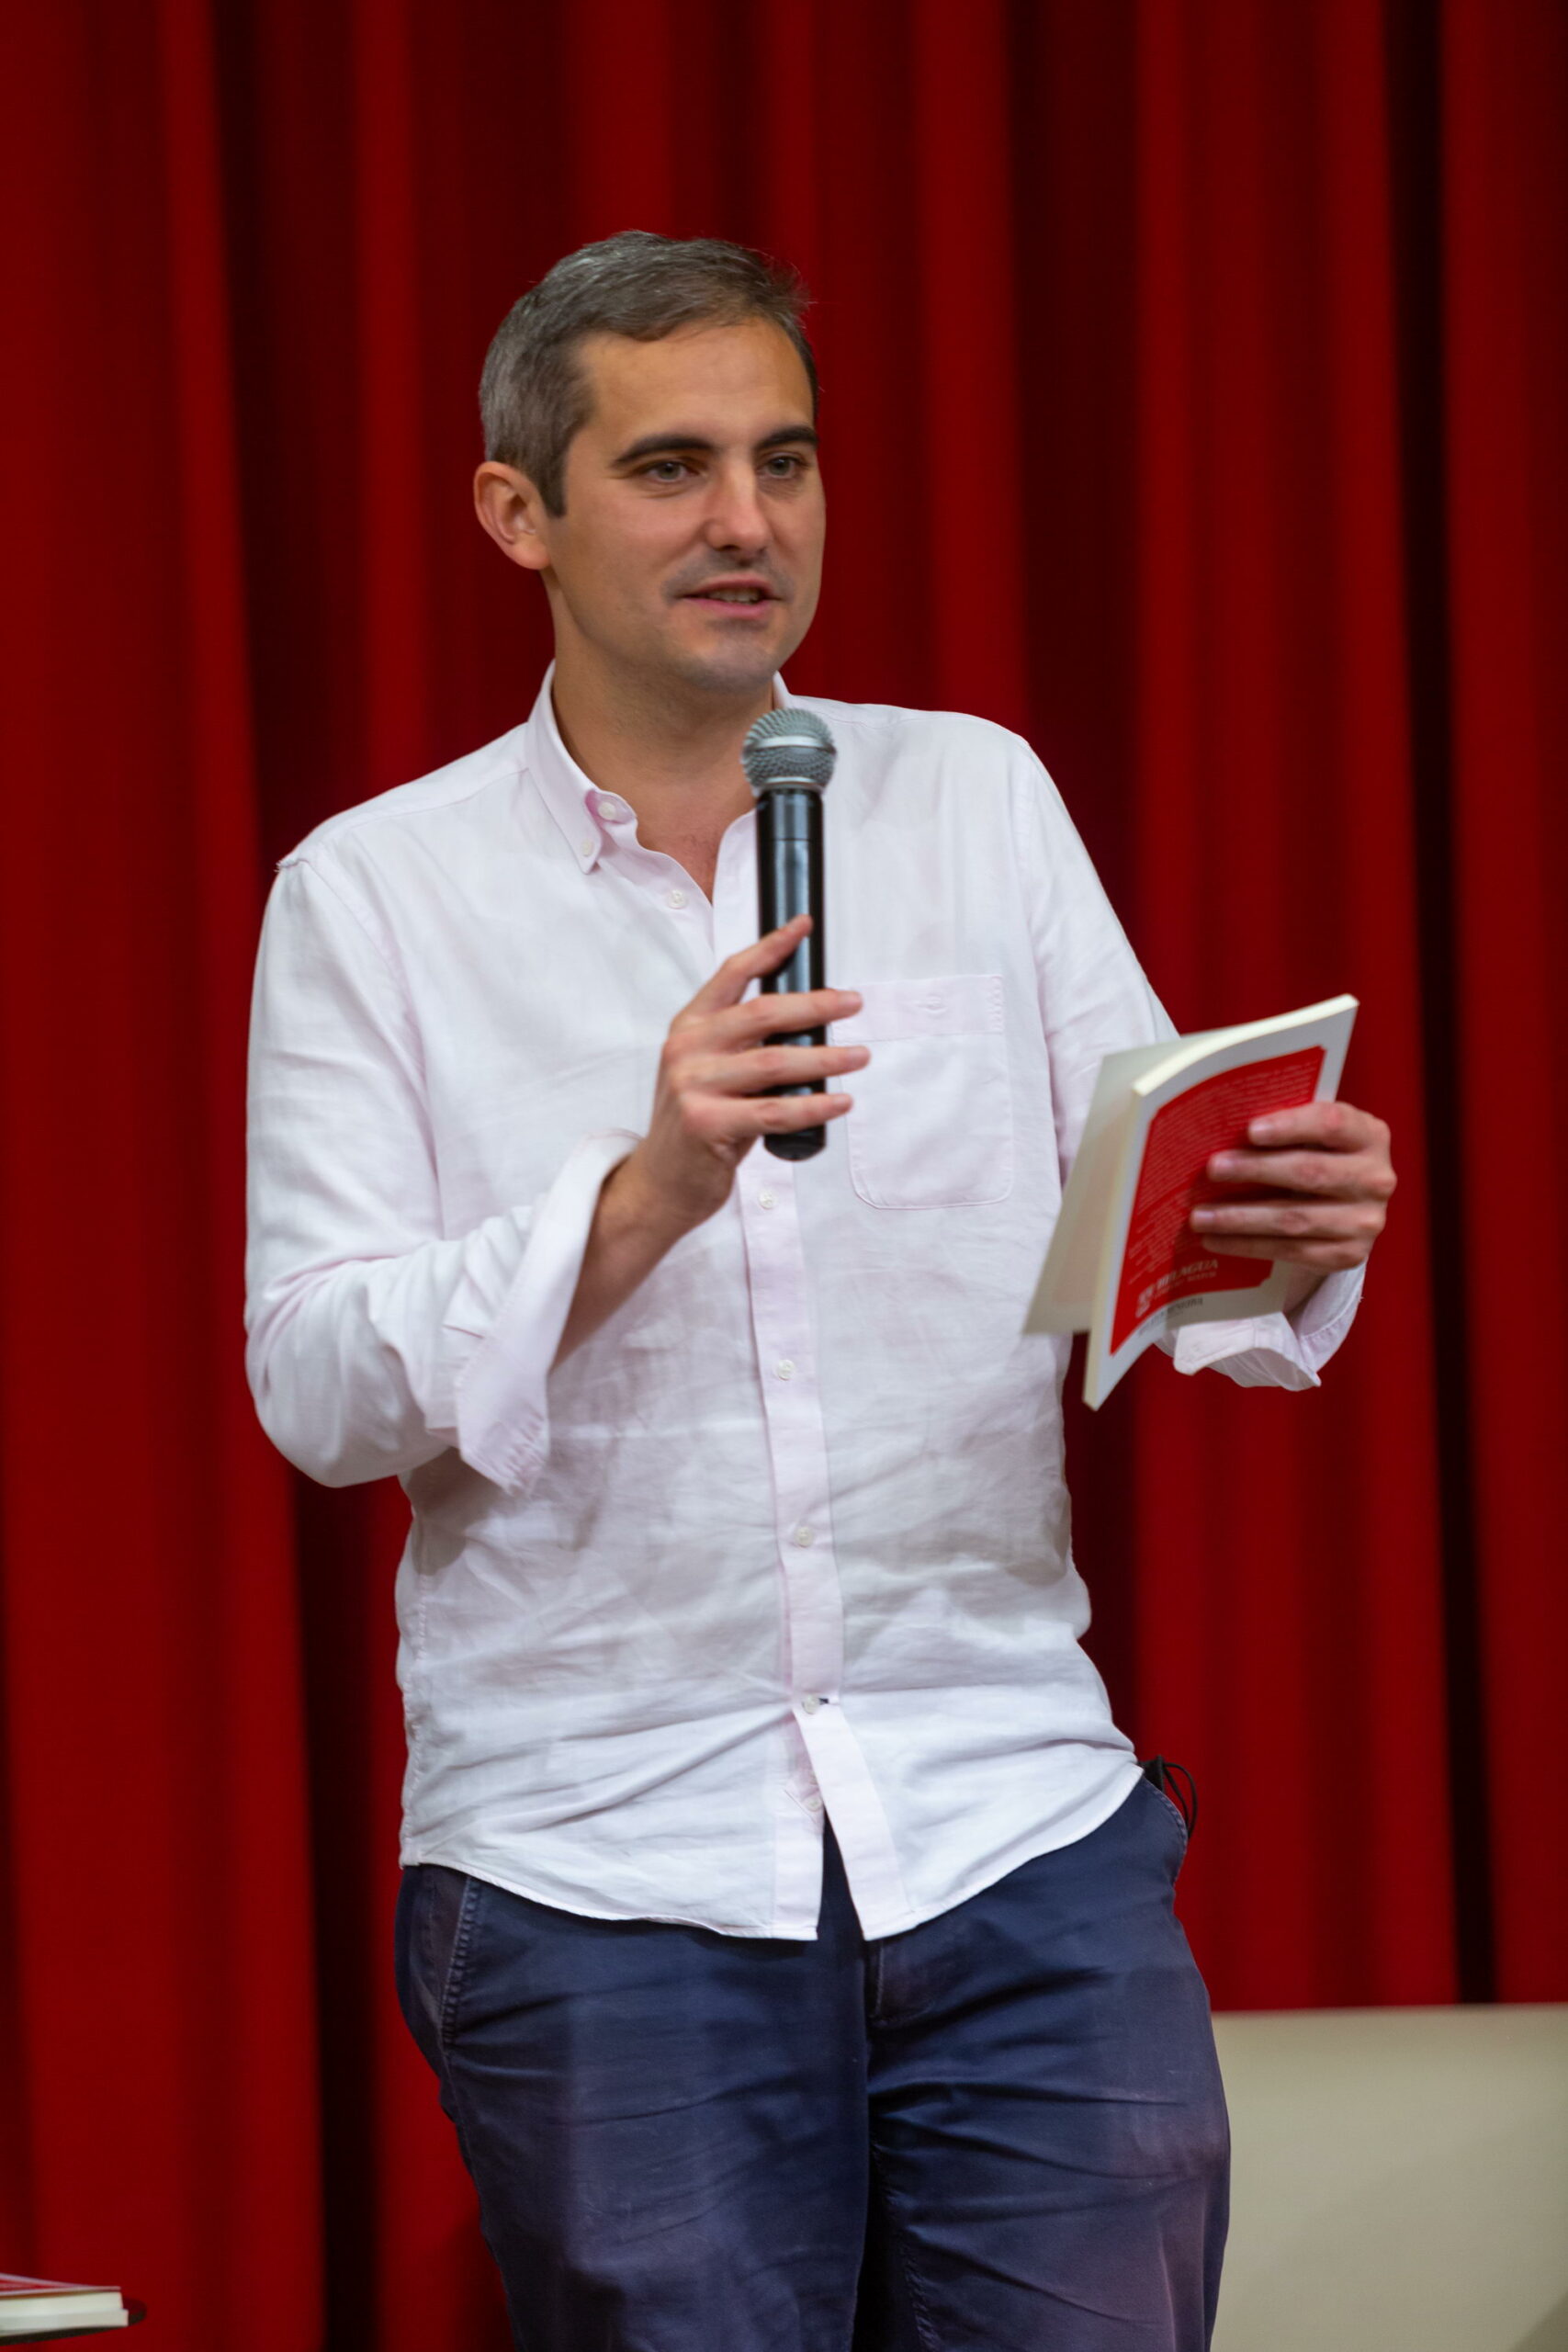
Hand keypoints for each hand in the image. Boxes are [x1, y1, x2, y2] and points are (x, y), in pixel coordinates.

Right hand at [622, 914, 867, 1236]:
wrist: (662, 1181)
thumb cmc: (699, 1123)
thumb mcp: (709, 1070)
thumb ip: (743, 1044)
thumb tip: (809, 1020)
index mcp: (688, 1026)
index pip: (732, 974)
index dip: (771, 947)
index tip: (803, 926)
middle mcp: (686, 1049)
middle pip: (762, 1013)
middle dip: (815, 1004)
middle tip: (853, 1003)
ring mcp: (693, 1086)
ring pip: (775, 1063)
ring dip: (826, 1059)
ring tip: (859, 1057)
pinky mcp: (707, 1124)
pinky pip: (775, 1111)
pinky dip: (814, 1105)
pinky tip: (840, 1101)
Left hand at [1187, 1100, 1395, 1271]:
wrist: (1350, 1208)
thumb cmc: (1321, 1157)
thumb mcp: (1317, 1136)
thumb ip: (1287, 1128)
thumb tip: (1220, 1129)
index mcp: (1370, 1136)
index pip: (1332, 1123)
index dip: (1291, 1125)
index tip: (1250, 1130)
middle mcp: (1377, 1179)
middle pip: (1310, 1173)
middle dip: (1255, 1170)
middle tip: (1212, 1169)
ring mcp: (1366, 1221)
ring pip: (1294, 1219)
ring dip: (1240, 1218)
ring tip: (1200, 1216)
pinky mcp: (1348, 1254)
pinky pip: (1291, 1251)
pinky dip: (1248, 1246)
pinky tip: (1217, 1240)